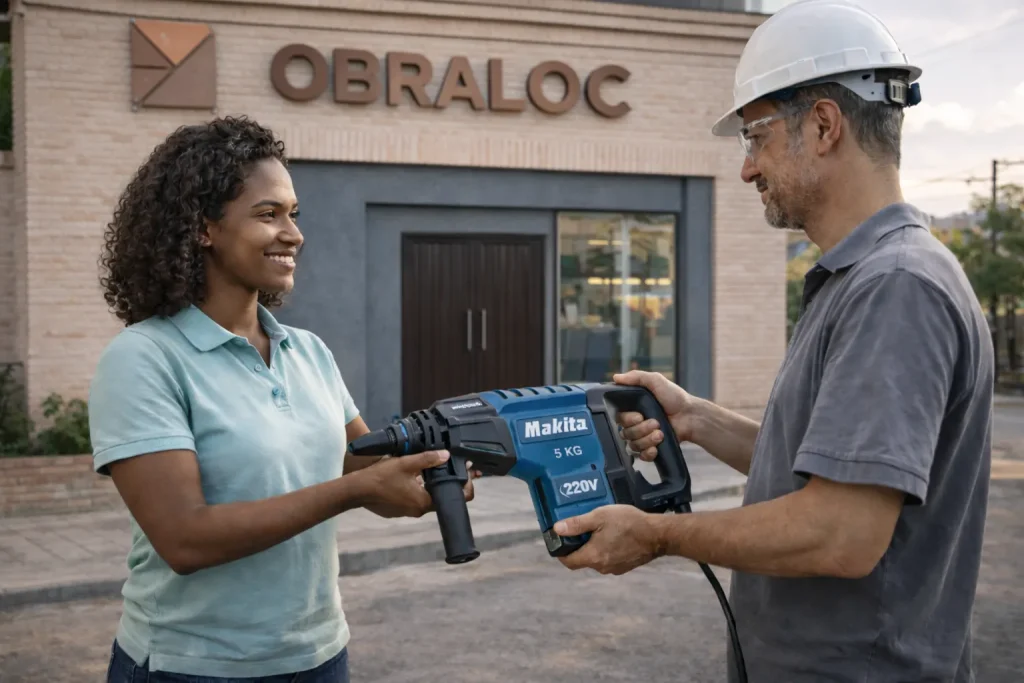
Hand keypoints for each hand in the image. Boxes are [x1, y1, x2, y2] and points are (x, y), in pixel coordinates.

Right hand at [355, 450, 476, 518]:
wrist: (356, 490)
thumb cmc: (381, 477)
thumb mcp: (406, 463)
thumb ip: (428, 459)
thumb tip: (446, 455)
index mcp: (424, 502)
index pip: (454, 498)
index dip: (464, 485)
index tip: (467, 472)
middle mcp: (418, 510)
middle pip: (440, 496)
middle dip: (446, 481)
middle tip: (450, 465)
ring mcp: (408, 512)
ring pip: (427, 497)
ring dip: (430, 485)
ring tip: (430, 469)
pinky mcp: (399, 510)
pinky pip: (414, 499)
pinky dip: (417, 489)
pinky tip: (413, 477)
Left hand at [552, 505, 663, 574]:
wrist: (658, 535)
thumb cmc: (629, 523)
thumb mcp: (600, 517)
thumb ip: (577, 524)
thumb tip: (557, 529)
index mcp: (593, 556)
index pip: (568, 562)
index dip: (560, 552)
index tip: (560, 540)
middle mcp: (602, 567)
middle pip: (582, 559)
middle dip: (578, 546)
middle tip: (579, 529)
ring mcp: (614, 568)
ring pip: (596, 559)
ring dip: (593, 547)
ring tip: (597, 529)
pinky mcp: (624, 566)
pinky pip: (608, 559)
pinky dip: (605, 549)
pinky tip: (612, 535)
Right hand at [612, 370, 697, 461]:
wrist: (691, 416)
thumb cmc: (675, 397)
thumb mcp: (656, 381)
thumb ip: (636, 377)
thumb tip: (616, 377)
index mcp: (634, 408)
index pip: (619, 418)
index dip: (627, 419)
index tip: (639, 416)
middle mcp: (636, 423)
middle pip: (625, 432)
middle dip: (640, 429)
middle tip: (656, 423)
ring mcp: (643, 437)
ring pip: (633, 445)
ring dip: (646, 440)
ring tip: (660, 434)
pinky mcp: (651, 448)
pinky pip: (640, 456)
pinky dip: (647, 453)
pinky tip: (655, 448)